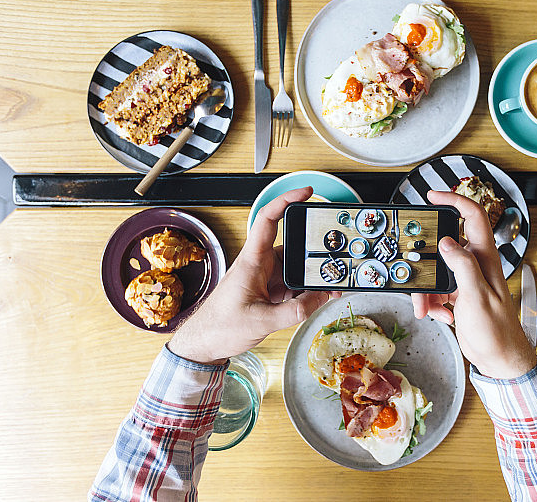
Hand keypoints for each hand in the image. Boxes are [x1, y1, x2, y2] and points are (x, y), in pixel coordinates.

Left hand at [168, 187, 329, 363]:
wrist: (204, 343)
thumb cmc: (219, 327)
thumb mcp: (262, 322)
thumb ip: (295, 311)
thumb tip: (320, 299)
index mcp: (251, 261)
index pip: (268, 219)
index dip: (287, 200)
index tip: (306, 193)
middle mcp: (258, 264)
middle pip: (292, 246)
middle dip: (313, 252)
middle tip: (332, 257)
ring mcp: (264, 277)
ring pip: (295, 268)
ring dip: (310, 277)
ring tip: (328, 287)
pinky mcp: (267, 290)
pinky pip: (292, 284)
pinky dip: (305, 290)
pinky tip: (316, 298)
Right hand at [411, 191, 535, 378]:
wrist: (499, 359)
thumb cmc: (497, 331)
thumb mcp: (477, 297)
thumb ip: (463, 266)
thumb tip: (447, 242)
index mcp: (485, 258)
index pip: (473, 217)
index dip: (454, 201)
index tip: (433, 196)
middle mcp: (477, 265)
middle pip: (445, 246)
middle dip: (427, 260)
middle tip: (413, 268)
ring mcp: (468, 280)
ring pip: (438, 271)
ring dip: (427, 289)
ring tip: (426, 308)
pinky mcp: (460, 295)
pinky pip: (438, 290)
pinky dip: (433, 302)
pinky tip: (439, 314)